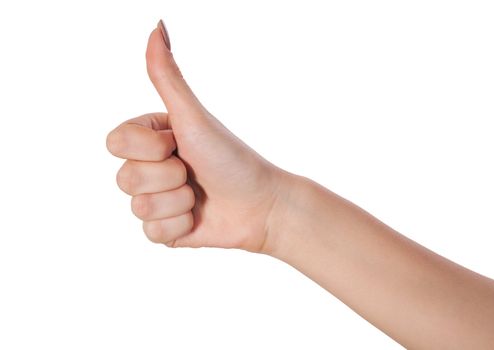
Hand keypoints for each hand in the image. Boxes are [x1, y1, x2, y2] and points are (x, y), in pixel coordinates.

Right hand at [106, 21, 287, 252]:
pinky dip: (181, 225)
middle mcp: (148, 168)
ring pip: (139, 208)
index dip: (151, 147)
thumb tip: (156, 26)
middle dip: (169, 176)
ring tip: (199, 195)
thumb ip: (168, 77)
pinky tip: (198, 217)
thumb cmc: (231, 157)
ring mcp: (155, 200)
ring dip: (179, 202)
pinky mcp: (164, 230)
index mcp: (150, 138)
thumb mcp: (195, 117)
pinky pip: (153, 234)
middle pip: (125, 179)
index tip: (181, 143)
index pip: (116, 142)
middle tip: (194, 172)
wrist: (261, 204)